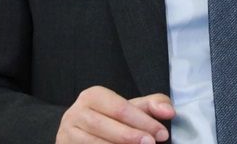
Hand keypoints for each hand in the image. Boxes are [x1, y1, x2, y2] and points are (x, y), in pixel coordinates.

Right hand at [56, 86, 174, 143]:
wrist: (82, 134)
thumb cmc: (111, 119)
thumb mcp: (131, 108)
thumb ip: (152, 106)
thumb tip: (169, 111)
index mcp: (92, 96)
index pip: (120, 108)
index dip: (143, 121)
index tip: (162, 134)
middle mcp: (75, 112)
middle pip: (106, 126)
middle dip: (131, 136)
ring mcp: (66, 133)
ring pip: (94, 143)